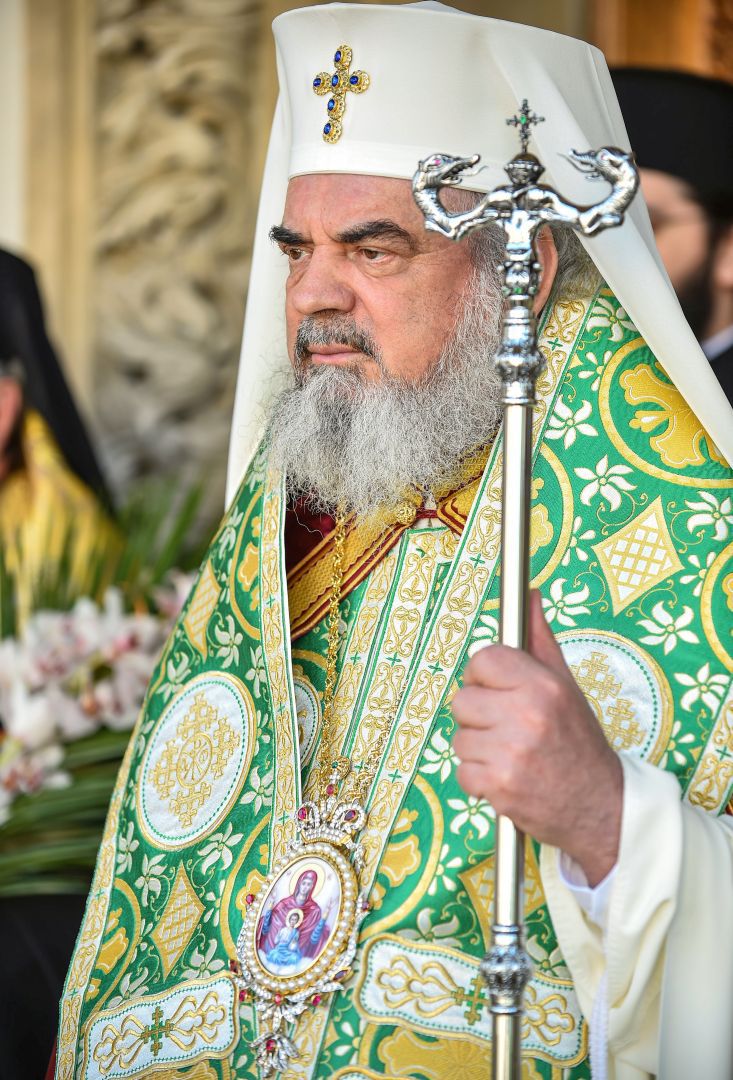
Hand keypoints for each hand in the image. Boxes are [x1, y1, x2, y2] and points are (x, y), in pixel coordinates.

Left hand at [452, 591, 622, 885]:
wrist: (601, 808)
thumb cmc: (579, 743)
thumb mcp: (566, 685)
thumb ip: (540, 640)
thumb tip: (528, 594)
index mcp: (542, 686)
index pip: (483, 659)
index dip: (484, 675)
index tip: (496, 689)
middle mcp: (526, 715)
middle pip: (463, 700)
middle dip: (479, 715)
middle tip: (507, 727)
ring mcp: (510, 753)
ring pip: (460, 737)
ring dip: (478, 749)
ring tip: (510, 754)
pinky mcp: (498, 786)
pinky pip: (462, 772)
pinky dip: (478, 779)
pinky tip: (506, 777)